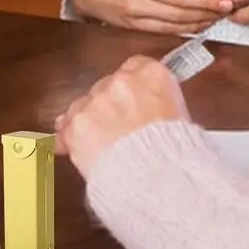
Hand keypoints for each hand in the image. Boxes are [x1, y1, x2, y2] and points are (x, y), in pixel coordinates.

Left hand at [54, 56, 189, 178]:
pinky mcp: (76, 125)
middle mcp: (121, 82)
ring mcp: (96, 102)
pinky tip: (73, 149)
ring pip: (84, 105)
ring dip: (90, 122)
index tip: (132, 97)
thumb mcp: (182, 121)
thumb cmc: (177, 157)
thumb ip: (160, 105)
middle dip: (110, 106)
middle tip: (120, 130)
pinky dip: (69, 139)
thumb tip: (151, 109)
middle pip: (107, 86)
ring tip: (103, 148)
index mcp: (153, 76)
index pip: (136, 67)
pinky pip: (66, 129)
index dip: (133, 86)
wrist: (159, 181)